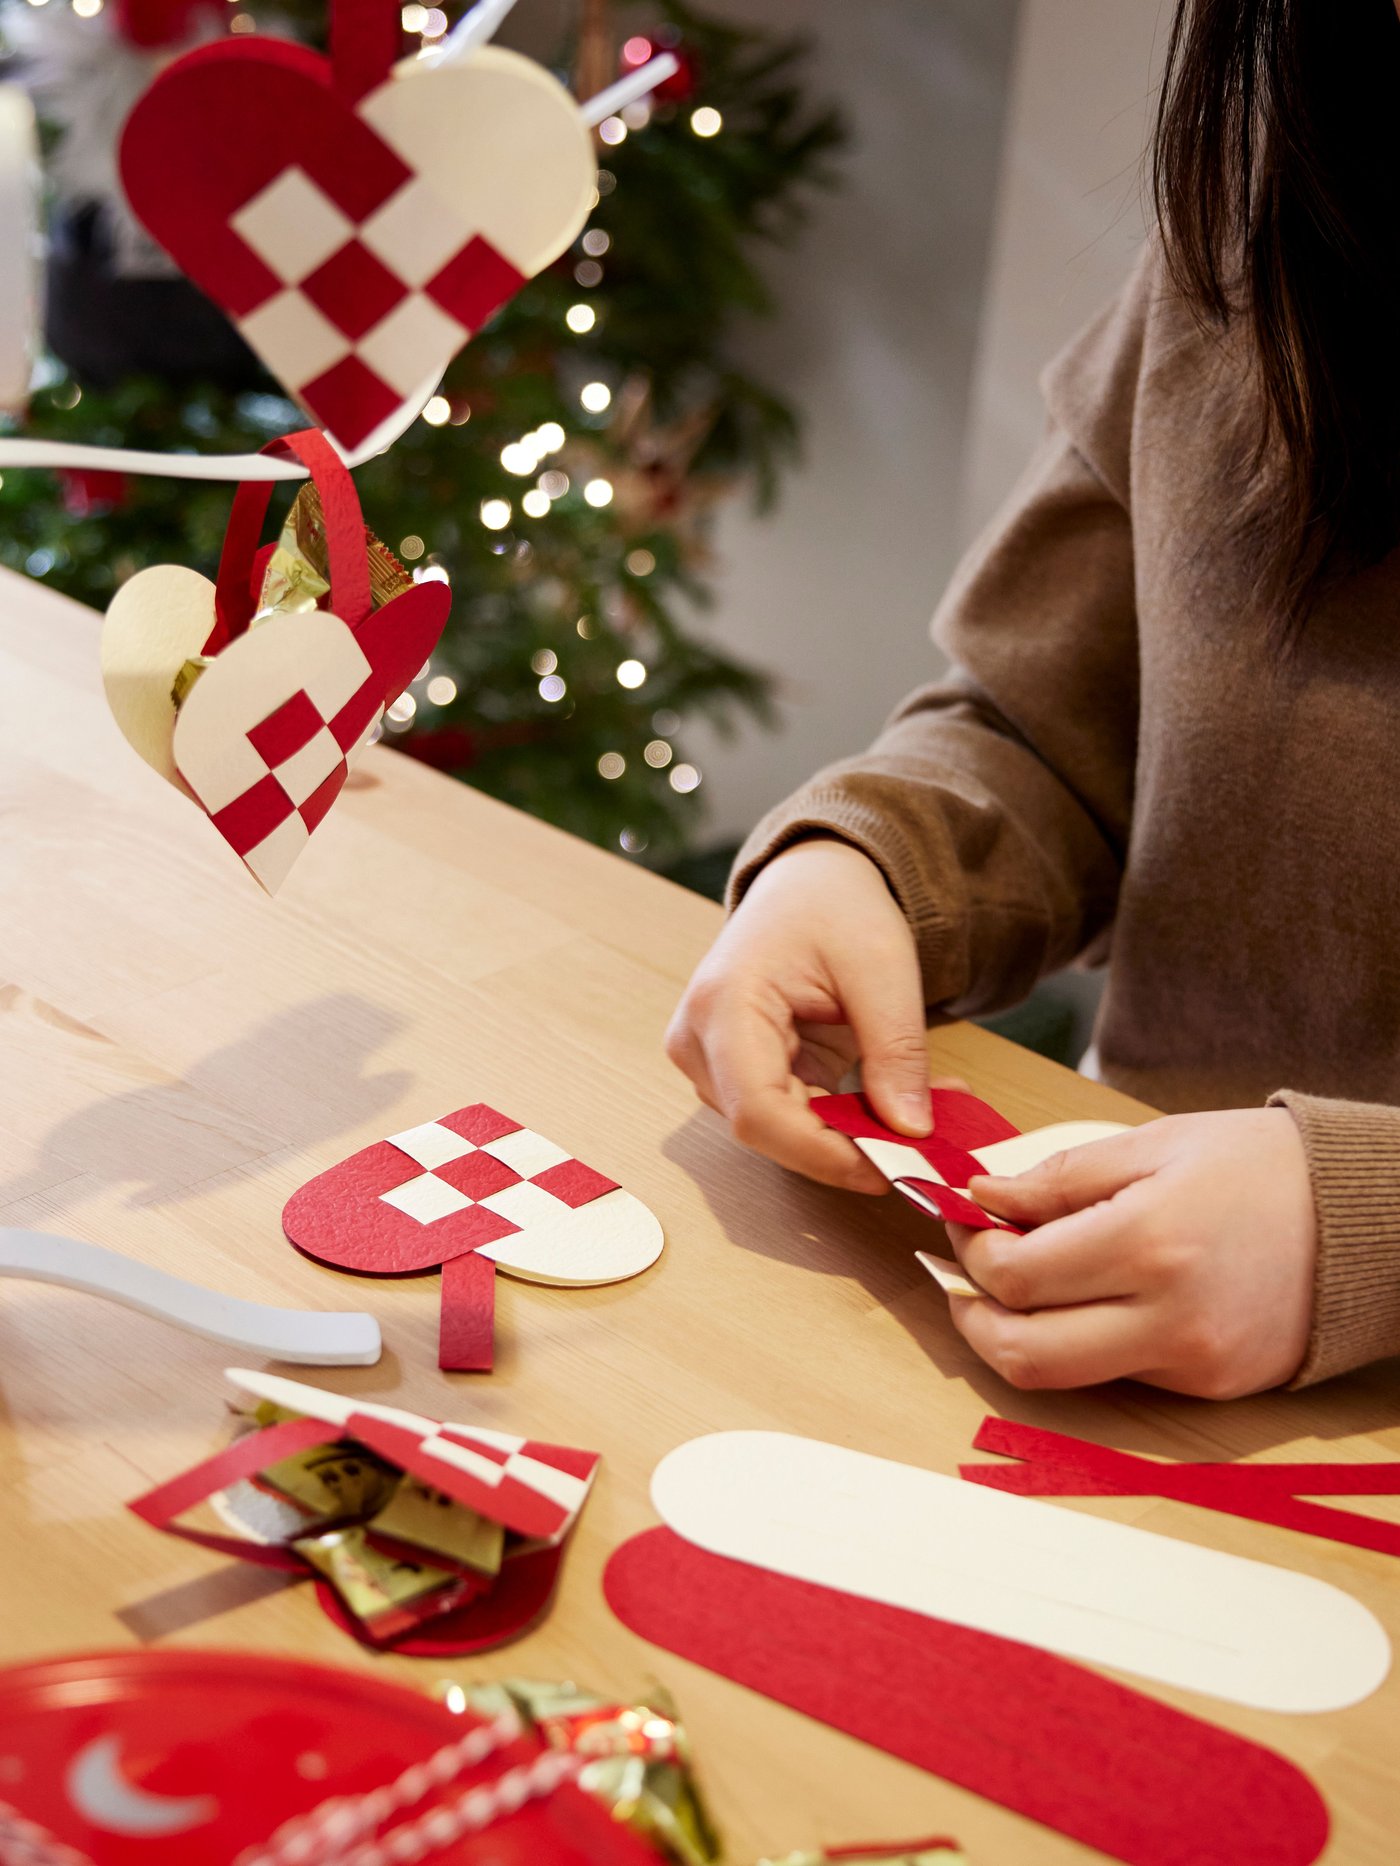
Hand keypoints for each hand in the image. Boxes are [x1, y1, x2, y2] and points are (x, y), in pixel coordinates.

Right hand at [666, 837, 930, 1190]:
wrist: (807, 884)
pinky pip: (786, 1119)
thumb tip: (911, 1133)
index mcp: (723, 1004)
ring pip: (779, 1133)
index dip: (824, 1153)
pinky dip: (841, 1121)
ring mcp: (708, 1062)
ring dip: (851, 1135)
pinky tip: (889, 1103)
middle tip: (929, 1144)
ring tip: (925, 1111)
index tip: (893, 1167)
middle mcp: (698, 1041)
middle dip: (849, 1146)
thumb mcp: (882, 969)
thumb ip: (896, 1053)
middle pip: (767, 1130)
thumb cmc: (834, 908)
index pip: (759, 1111)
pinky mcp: (731, 1075)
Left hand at [944, 1109, 1317, 1397]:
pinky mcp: (1211, 1386)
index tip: (966, 1223)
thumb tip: (981, 1197)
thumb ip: (1058, 1179)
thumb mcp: (1153, 1145)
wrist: (1367, 1217)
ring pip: (1066, 1376)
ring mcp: (1192, 1362)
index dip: (972, 1253)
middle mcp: (1169, 1319)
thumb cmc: (1261, 1166)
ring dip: (1020, 1336)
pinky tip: (1086, 1299)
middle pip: (1024, 1354)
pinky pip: (1119, 1375)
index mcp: (1149, 1244)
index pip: (1016, 1277)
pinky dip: (1084, 1341)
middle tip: (963, 1277)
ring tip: (1014, 1288)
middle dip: (973, 1317)